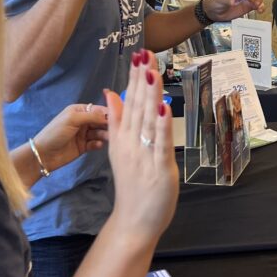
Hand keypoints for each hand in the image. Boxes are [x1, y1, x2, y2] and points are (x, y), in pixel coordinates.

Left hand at [33, 103, 109, 172]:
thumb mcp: (72, 119)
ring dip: (105, 135)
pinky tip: (97, 145)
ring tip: (107, 138)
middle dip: (108, 125)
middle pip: (102, 121)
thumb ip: (92, 116)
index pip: (99, 109)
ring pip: (100, 132)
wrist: (43, 154)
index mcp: (80, 111)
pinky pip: (96, 143)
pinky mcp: (84, 146)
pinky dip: (98, 143)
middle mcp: (83, 121)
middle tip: (116, 129)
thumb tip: (110, 114)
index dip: (109, 113)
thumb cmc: (56, 132)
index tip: (121, 117)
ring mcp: (84, 134)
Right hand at [104, 50, 177, 238]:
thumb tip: (111, 94)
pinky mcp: (159, 169)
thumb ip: (117, 121)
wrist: (133, 222)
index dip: (133, 78)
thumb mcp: (119, 149)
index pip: (128, 102)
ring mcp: (144, 156)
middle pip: (137, 107)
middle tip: (146, 54)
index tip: (138, 56)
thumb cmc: (131, 186)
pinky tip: (165, 108)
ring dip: (151, 96)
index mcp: (122, 138)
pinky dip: (162, 126)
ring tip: (152, 72)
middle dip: (142, 79)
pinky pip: (160, 144)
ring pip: (148, 121)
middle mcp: (131, 144)